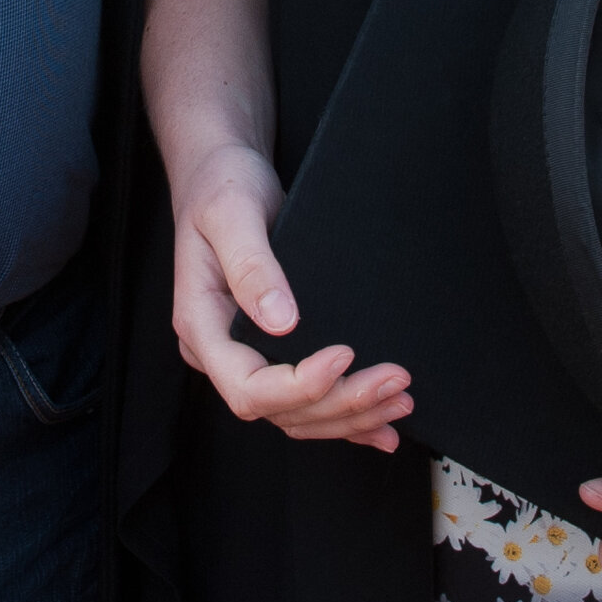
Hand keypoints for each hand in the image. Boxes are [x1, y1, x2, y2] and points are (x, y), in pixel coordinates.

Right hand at [166, 140, 411, 447]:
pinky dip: (345, 420)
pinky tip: (380, 427)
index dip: (299, 385)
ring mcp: (245, 356)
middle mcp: (221, 351)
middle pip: (281, 409)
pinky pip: (306, 403)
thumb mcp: (231, 213)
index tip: (344, 356)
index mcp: (201, 325)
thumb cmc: (220, 186)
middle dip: (342, 403)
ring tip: (400, 401)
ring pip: (297, 415)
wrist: (222, 173)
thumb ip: (252, 266)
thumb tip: (281, 321)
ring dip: (351, 416)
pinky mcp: (271, 351)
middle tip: (396, 379)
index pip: (246, 386)